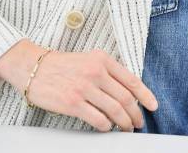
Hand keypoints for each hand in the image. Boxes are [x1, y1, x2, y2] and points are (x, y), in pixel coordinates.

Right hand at [0, 39, 157, 131]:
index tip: (153, 106)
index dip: (145, 95)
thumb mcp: (88, 59)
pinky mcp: (73, 103)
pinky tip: (107, 127)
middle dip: (136, 114)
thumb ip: (107, 72)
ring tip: (126, 128)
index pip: (131, 80)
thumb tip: (127, 93)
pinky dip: (106, 127)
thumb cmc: (62, 65)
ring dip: (124, 123)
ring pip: (115, 111)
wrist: (34, 68)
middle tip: (138, 122)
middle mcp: (95, 72)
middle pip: (125, 98)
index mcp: (102, 59)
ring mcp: (84, 88)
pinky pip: (98, 120)